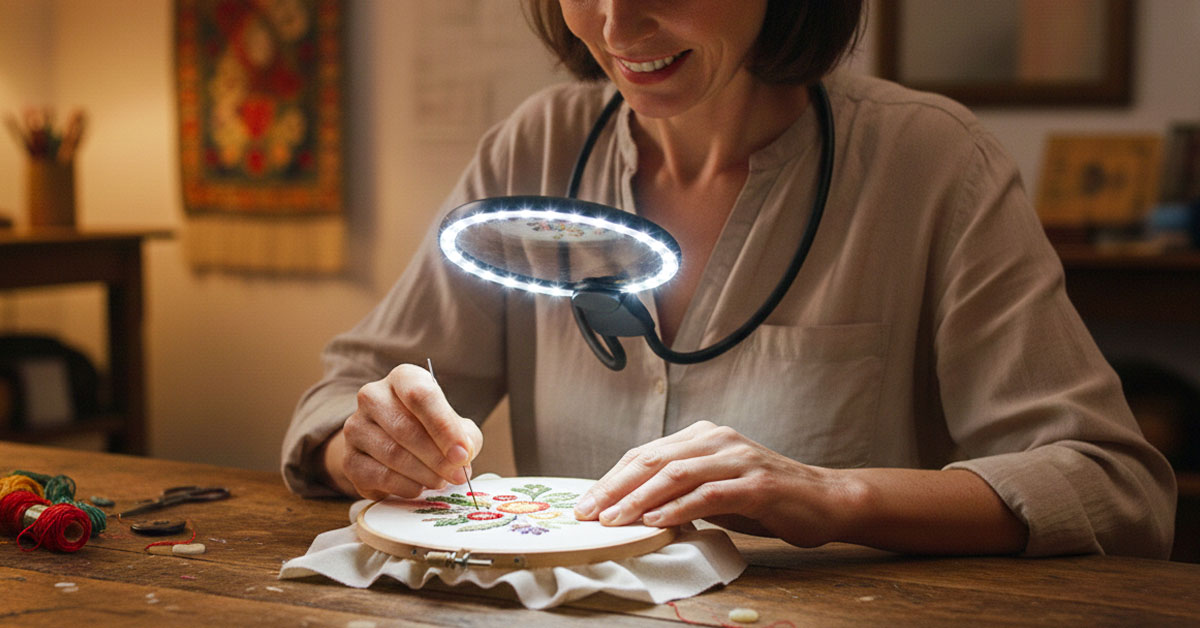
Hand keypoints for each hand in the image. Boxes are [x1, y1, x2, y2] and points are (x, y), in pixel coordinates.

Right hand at [331, 363, 482, 499]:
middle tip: (458, 475)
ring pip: (393, 454)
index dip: (444, 427)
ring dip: (424, 474)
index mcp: (402, 378)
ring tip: (442, 481)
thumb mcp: (455, 426)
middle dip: (437, 457)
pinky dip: (406, 486)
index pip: (420, 395)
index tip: (462, 454)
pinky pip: (380, 476)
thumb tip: (461, 457)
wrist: (393, 446)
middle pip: (405, 428)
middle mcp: (373, 397)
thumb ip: (464, 438)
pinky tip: (420, 487)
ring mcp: (356, 427)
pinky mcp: (349, 459)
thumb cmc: (431, 430)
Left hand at [573, 421, 853, 546]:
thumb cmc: (764, 498)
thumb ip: (679, 491)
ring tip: (614, 520)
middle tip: (589, 511)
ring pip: (676, 474)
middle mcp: (718, 440)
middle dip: (615, 487)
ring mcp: (738, 459)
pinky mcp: (756, 484)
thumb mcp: (714, 490)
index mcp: (703, 437)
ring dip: (639, 499)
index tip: (586, 502)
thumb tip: (631, 508)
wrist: (823, 500)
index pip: (646, 454)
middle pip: (654, 460)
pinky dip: (678, 508)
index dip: (612, 478)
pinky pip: (709, 494)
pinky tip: (656, 521)